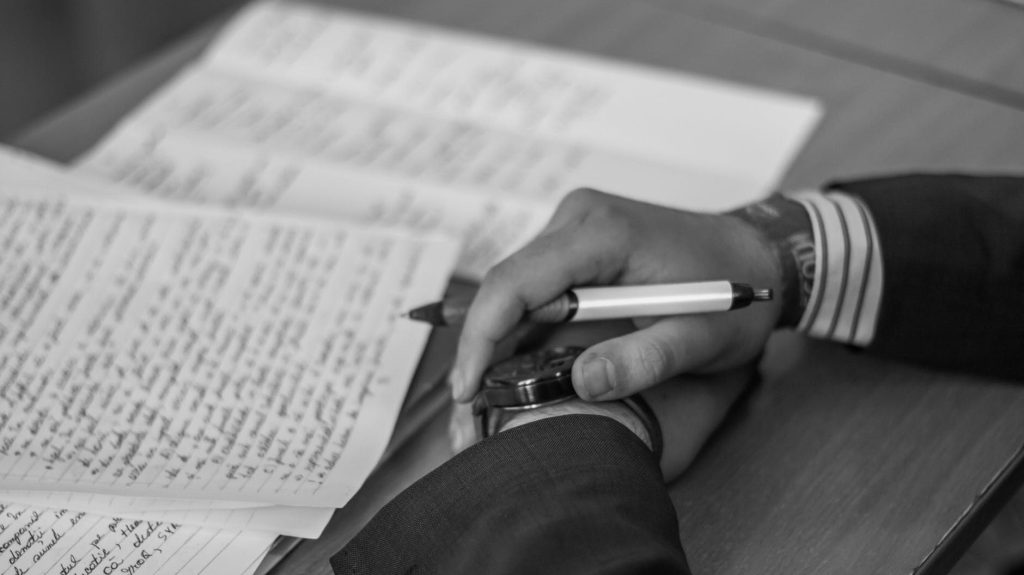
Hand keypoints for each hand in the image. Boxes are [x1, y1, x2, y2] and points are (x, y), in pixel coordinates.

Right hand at [450, 188, 781, 402]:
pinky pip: (533, 289)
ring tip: (483, 400)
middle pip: (505, 286)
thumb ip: (648, 360)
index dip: (482, 336)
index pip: (517, 281)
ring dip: (497, 342)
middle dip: (481, 349)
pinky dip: (520, 330)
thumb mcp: (703, 338)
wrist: (755, 256)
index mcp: (603, 232)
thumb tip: (581, 385)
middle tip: (469, 411)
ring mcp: (574, 228)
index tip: (467, 389)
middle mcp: (578, 218)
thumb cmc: (735, 294)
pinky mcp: (574, 245)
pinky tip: (512, 371)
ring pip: (513, 289)